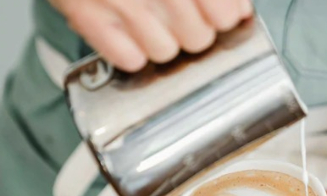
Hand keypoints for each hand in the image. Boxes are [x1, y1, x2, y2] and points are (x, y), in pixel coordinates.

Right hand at [49, 0, 252, 70]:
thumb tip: (239, 13)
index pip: (224, 15)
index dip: (221, 17)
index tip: (215, 15)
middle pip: (198, 39)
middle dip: (190, 30)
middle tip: (175, 15)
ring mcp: (123, 3)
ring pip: (165, 52)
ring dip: (159, 41)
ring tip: (145, 20)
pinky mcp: (87, 15)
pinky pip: (129, 58)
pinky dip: (128, 51)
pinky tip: (126, 33)